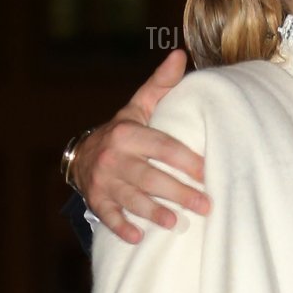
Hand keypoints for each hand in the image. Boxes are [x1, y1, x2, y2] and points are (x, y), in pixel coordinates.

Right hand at [74, 50, 210, 244]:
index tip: (208, 171)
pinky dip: (121, 227)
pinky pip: (108, 216)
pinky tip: (138, 237)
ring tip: (176, 224)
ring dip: (154, 212)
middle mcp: (114, 157)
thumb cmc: (124, 132)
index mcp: (128, 133)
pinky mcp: (96, 200)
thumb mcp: (138, 107)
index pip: (161, 147)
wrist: (84, 154)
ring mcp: (103, 180)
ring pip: (131, 198)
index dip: (185, 160)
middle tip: (206, 204)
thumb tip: (181, 54)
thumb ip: (160, 85)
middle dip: (179, 192)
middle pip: (150, 177)